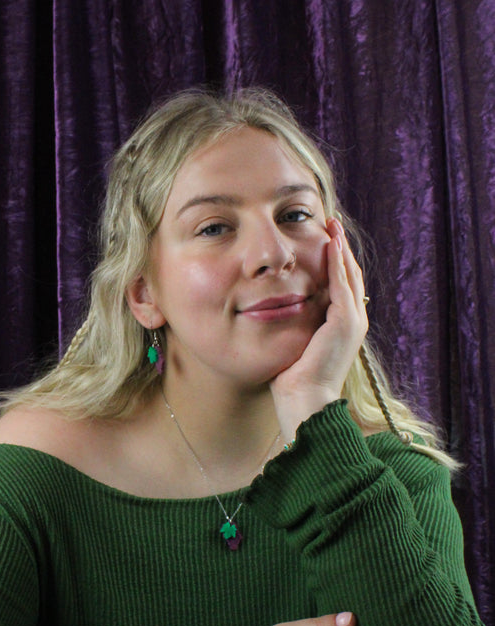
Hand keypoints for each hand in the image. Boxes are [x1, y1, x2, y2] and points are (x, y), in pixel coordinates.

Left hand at [270, 218, 367, 439]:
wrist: (304, 402)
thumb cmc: (291, 381)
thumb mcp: (292, 345)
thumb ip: (291, 326)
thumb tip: (271, 312)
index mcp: (343, 326)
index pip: (342, 285)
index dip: (334, 261)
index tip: (323, 239)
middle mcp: (354, 321)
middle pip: (350, 274)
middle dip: (340, 248)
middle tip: (330, 223)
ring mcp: (353, 320)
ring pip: (349, 274)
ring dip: (341, 247)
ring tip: (331, 225)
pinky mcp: (345, 321)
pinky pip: (341, 283)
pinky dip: (337, 261)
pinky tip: (329, 243)